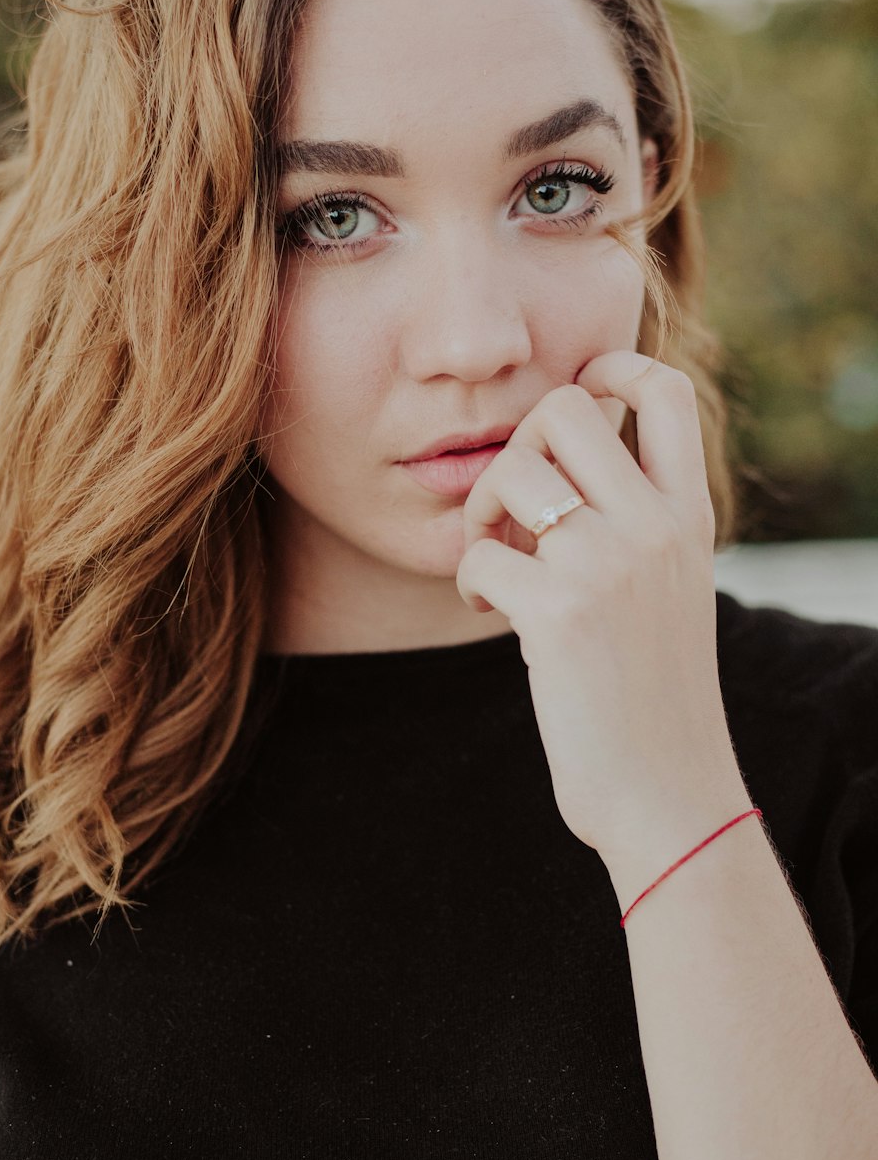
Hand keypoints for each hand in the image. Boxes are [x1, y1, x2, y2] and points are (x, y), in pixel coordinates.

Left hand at [456, 352, 749, 878]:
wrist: (670, 794)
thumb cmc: (655, 696)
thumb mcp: (671, 590)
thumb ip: (638, 522)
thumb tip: (565, 460)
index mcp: (690, 516)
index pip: (667, 388)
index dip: (613, 365)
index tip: (578, 393)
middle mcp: (657, 526)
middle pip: (568, 407)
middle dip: (519, 446)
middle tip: (511, 510)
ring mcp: (610, 565)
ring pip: (513, 469)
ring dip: (481, 511)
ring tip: (493, 561)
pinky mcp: (559, 612)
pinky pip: (479, 553)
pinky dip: (469, 579)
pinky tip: (490, 611)